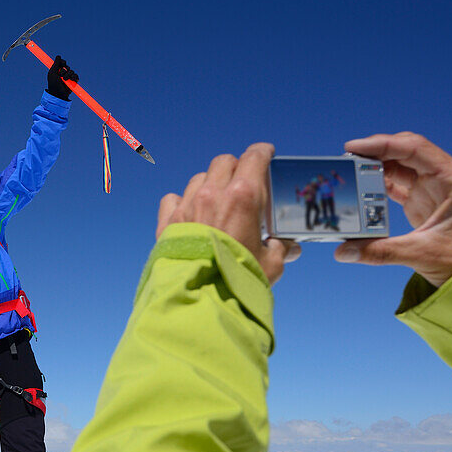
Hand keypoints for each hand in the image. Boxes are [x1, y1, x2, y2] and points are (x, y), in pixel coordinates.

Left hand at [46, 56, 78, 100]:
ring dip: (68, 75)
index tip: (62, 64)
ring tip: (64, 80)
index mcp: (57, 70)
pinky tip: (71, 80)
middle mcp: (63, 73)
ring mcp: (68, 77)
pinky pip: (76, 76)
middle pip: (67, 66)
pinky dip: (74, 77)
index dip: (62, 62)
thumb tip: (58, 56)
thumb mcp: (52, 73)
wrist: (58, 94)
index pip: (62, 62)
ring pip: (71, 71)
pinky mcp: (73, 81)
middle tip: (60, 76)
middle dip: (64, 70)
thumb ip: (55, 64)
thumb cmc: (53, 84)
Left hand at [157, 143, 299, 284]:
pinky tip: (190, 214)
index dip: (262, 152)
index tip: (267, 153)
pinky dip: (182, 201)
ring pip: (199, 178)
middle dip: (236, 167)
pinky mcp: (167, 221)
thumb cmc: (238, 280)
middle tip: (243, 183)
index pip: (254, 158)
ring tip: (217, 203)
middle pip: (224, 162)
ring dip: (210, 184)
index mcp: (243, 197)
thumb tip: (284, 247)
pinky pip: (173, 198)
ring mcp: (187, 205)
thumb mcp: (271, 264)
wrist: (199, 299)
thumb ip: (279, 249)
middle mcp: (212, 194)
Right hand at [334, 133, 451, 285]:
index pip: (415, 149)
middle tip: (347, 158)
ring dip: (376, 167)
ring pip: (401, 165)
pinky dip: (380, 182)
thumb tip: (344, 251)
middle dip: (376, 152)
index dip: (382, 144)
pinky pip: (400, 182)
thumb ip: (381, 251)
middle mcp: (446, 176)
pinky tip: (362, 186)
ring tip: (350, 171)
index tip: (354, 147)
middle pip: (406, 152)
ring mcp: (436, 186)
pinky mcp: (426, 198)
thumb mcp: (423, 253)